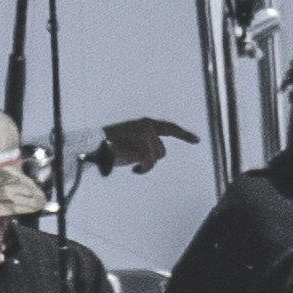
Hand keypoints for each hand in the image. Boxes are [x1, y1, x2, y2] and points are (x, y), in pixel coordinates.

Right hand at [75, 116, 194, 179]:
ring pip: (156, 158)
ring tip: (130, 161)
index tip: (197, 140)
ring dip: (145, 164)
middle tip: (135, 159)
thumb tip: (158, 153)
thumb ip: (146, 141)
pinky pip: (149, 164)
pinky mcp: (142, 146)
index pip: (170, 128)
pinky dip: (143, 169)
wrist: (95, 146)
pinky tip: (134, 168)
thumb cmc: (111, 145)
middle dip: (151, 158)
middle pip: (161, 151)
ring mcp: (145, 136)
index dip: (184, 134)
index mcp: (146, 123)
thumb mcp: (132, 138)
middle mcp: (148, 127)